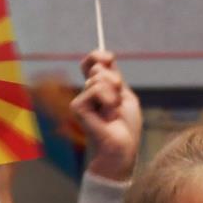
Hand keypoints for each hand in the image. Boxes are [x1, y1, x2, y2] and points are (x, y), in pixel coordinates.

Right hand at [75, 51, 139, 180]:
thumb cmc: (125, 126)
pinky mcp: (77, 107)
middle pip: (98, 68)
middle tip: (117, 101)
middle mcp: (87, 92)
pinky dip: (108, 100)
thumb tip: (105, 57)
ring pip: (99, 78)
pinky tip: (107, 116)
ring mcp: (80, 100)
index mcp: (98, 87)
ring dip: (114, 94)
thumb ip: (114, 76)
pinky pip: (95, 89)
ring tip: (113, 112)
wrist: (123, 147)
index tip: (110, 58)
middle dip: (114, 81)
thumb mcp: (125, 95)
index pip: (92, 62)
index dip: (98, 56)